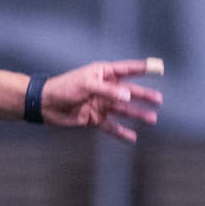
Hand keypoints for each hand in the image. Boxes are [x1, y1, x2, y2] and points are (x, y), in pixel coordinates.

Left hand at [38, 58, 162, 142]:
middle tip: (158, 100)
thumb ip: (108, 91)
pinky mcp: (94, 119)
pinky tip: (131, 137)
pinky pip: (111, 126)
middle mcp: (104, 88)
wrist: (46, 104)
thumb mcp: (87, 85)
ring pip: (123, 110)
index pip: (127, 70)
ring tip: (152, 119)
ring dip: (137, 114)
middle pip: (129, 92)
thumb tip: (127, 97)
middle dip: (144, 95)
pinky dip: (121, 132)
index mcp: (103, 74)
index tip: (158, 68)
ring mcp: (100, 104)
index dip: (142, 68)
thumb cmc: (64, 87)